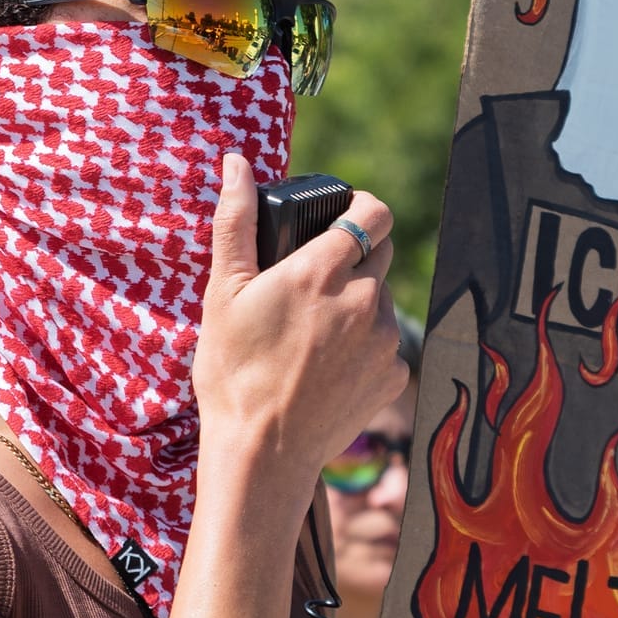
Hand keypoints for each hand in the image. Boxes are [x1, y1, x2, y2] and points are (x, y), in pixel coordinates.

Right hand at [192, 155, 403, 482]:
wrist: (262, 453)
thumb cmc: (233, 372)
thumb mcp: (223, 293)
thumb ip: (235, 222)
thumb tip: (236, 163)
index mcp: (322, 271)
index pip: (374, 212)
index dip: (360, 209)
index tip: (340, 220)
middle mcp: (364, 300)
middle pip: (382, 252)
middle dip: (354, 256)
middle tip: (312, 285)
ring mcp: (383, 339)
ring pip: (381, 298)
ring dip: (357, 303)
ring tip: (313, 333)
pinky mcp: (394, 374)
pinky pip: (386, 343)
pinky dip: (363, 346)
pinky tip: (327, 367)